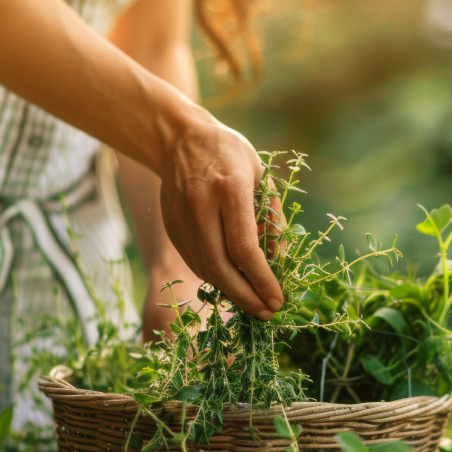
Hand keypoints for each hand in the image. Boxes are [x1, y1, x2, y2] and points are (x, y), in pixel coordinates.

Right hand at [157, 119, 282, 320]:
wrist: (179, 139)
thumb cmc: (229, 153)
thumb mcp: (261, 176)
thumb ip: (272, 218)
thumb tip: (280, 262)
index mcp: (229, 189)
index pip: (245, 249)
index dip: (262, 280)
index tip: (278, 299)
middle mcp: (200, 206)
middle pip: (222, 267)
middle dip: (247, 297)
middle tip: (267, 313)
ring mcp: (181, 219)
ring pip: (206, 269)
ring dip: (232, 293)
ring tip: (255, 304)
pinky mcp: (172, 228)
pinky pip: (196, 262)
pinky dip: (217, 278)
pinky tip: (234, 284)